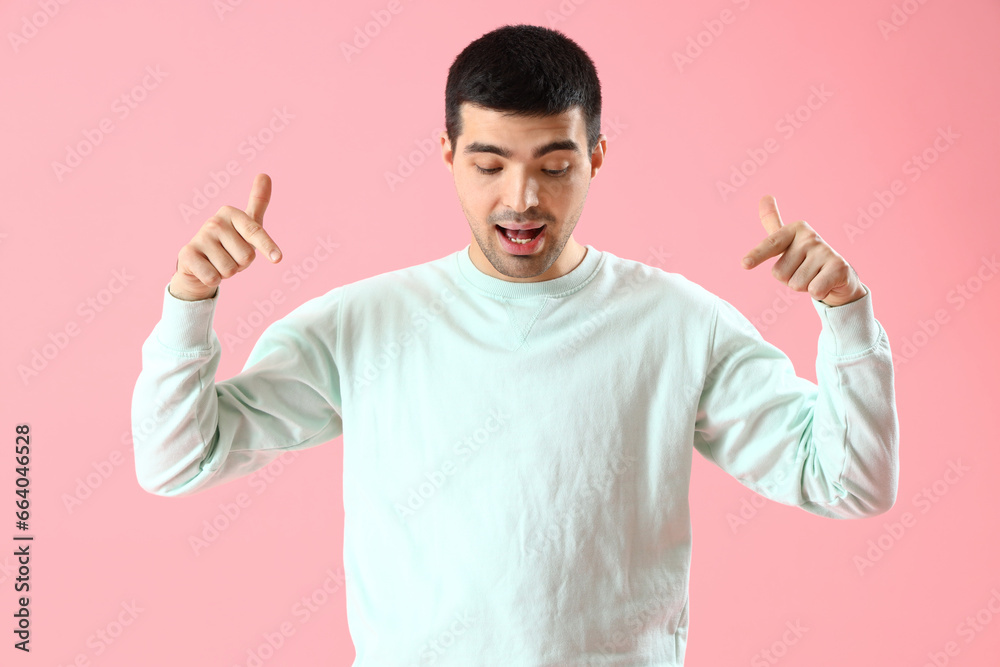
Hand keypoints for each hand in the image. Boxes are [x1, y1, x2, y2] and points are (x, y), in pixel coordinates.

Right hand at [169, 173, 281, 300]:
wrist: (198, 264)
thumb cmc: (229, 244)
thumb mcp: (247, 225)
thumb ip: (258, 202)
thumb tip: (265, 174)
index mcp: (230, 213)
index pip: (255, 232)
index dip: (268, 247)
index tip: (278, 259)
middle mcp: (214, 222)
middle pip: (246, 257)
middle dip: (241, 264)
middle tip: (230, 256)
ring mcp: (200, 237)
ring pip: (230, 269)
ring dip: (227, 273)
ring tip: (218, 262)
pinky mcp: (187, 254)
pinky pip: (213, 277)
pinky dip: (213, 279)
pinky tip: (206, 269)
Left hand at [741, 195, 866, 306]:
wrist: (840, 275)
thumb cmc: (806, 259)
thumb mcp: (787, 241)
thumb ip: (773, 221)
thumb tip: (764, 196)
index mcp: (795, 229)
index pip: (771, 244)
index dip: (757, 255)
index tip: (744, 264)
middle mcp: (810, 237)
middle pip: (779, 273)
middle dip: (789, 279)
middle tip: (804, 271)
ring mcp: (825, 250)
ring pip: (795, 284)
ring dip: (803, 286)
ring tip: (815, 276)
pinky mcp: (839, 267)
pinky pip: (814, 290)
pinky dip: (818, 292)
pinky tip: (826, 283)